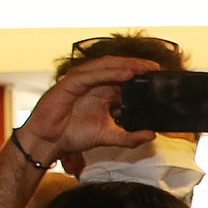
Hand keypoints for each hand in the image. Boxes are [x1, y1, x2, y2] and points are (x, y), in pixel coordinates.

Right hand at [17, 55, 160, 162]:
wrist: (49, 142)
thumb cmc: (73, 135)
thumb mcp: (107, 137)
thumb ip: (129, 137)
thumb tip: (152, 135)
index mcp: (102, 92)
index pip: (123, 77)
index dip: (139, 74)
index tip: (158, 76)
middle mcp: (92, 83)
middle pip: (116, 67)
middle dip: (136, 65)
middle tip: (154, 68)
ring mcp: (80, 81)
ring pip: (105, 66)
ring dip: (125, 65)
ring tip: (143, 68)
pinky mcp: (69, 84)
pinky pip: (91, 75)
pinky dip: (109, 73)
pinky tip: (125, 75)